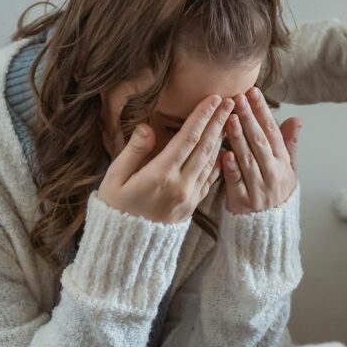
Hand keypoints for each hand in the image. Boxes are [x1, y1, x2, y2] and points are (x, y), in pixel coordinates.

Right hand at [98, 95, 233, 222]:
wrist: (125, 247)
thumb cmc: (115, 208)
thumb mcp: (115, 178)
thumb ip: (133, 151)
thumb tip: (147, 127)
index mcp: (161, 175)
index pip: (188, 139)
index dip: (202, 116)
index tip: (214, 98)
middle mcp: (180, 185)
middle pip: (205, 147)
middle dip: (219, 121)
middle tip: (232, 101)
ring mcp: (190, 197)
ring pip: (212, 162)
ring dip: (222, 138)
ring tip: (231, 118)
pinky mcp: (192, 206)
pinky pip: (211, 179)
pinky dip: (220, 161)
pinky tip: (225, 149)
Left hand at [221, 87, 300, 213]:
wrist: (268, 228)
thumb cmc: (276, 192)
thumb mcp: (289, 169)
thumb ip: (289, 144)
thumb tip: (296, 119)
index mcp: (282, 164)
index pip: (273, 132)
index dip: (263, 112)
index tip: (253, 93)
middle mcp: (272, 174)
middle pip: (259, 142)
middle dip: (248, 119)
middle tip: (238, 98)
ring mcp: (258, 189)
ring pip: (248, 159)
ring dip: (238, 138)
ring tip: (229, 118)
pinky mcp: (242, 202)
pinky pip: (236, 182)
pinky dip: (231, 168)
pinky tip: (224, 153)